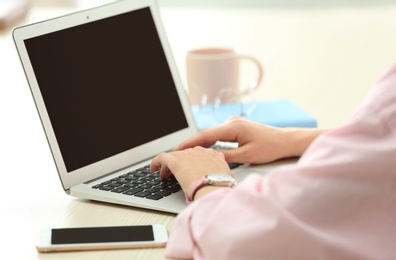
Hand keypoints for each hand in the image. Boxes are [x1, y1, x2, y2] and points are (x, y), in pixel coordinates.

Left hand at [150, 147, 232, 195]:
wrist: (215, 187)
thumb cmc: (222, 185)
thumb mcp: (226, 173)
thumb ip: (221, 165)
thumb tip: (220, 161)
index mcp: (211, 154)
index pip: (198, 154)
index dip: (191, 162)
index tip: (188, 169)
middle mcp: (198, 151)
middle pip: (184, 155)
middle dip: (179, 164)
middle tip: (175, 174)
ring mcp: (186, 155)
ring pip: (173, 156)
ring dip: (168, 166)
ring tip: (165, 175)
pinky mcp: (175, 161)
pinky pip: (161, 158)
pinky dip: (155, 162)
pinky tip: (152, 169)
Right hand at [174, 116, 324, 164]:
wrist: (286, 140)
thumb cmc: (271, 147)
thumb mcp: (248, 155)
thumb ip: (226, 157)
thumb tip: (208, 160)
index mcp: (233, 126)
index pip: (205, 135)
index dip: (189, 144)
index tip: (176, 151)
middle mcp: (231, 122)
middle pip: (204, 134)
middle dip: (190, 144)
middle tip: (175, 155)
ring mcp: (232, 124)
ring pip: (210, 135)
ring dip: (198, 144)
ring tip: (184, 154)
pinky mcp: (235, 128)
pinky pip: (217, 135)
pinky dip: (207, 143)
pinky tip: (201, 150)